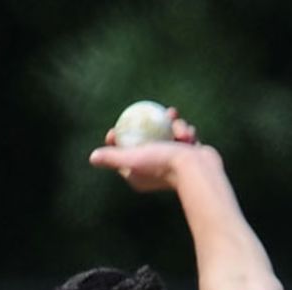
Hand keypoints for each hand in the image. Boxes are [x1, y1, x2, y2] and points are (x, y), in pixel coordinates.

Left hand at [90, 110, 204, 189]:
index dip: (119, 138)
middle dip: (149, 125)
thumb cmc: (164, 164)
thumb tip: (92, 157)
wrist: (198, 170)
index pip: (124, 154)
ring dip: (173, 126)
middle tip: (152, 112)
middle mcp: (153, 170)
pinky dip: (185, 132)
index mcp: (138, 175)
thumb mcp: (134, 158)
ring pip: (167, 134)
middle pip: (146, 140)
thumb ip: (113, 158)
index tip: (117, 127)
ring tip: (174, 117)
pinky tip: (188, 134)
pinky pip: (182, 136)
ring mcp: (171, 163)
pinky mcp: (188, 157)